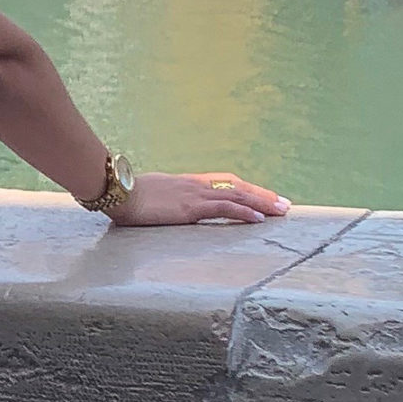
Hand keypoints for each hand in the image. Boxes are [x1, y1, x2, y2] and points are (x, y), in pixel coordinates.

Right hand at [106, 171, 290, 227]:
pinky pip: (224, 208)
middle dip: (263, 196)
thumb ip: (164, 202)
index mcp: (187, 183)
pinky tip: (259, 218)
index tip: (264, 197)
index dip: (247, 189)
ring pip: (237, 195)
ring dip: (262, 203)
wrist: (117, 192)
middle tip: (285, 205)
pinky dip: (244, 211)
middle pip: (237, 187)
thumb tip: (164, 209)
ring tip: (282, 211)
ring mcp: (195, 195)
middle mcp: (195, 186)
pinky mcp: (191, 207)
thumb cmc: (126, 196)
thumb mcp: (150, 197)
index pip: (225, 183)